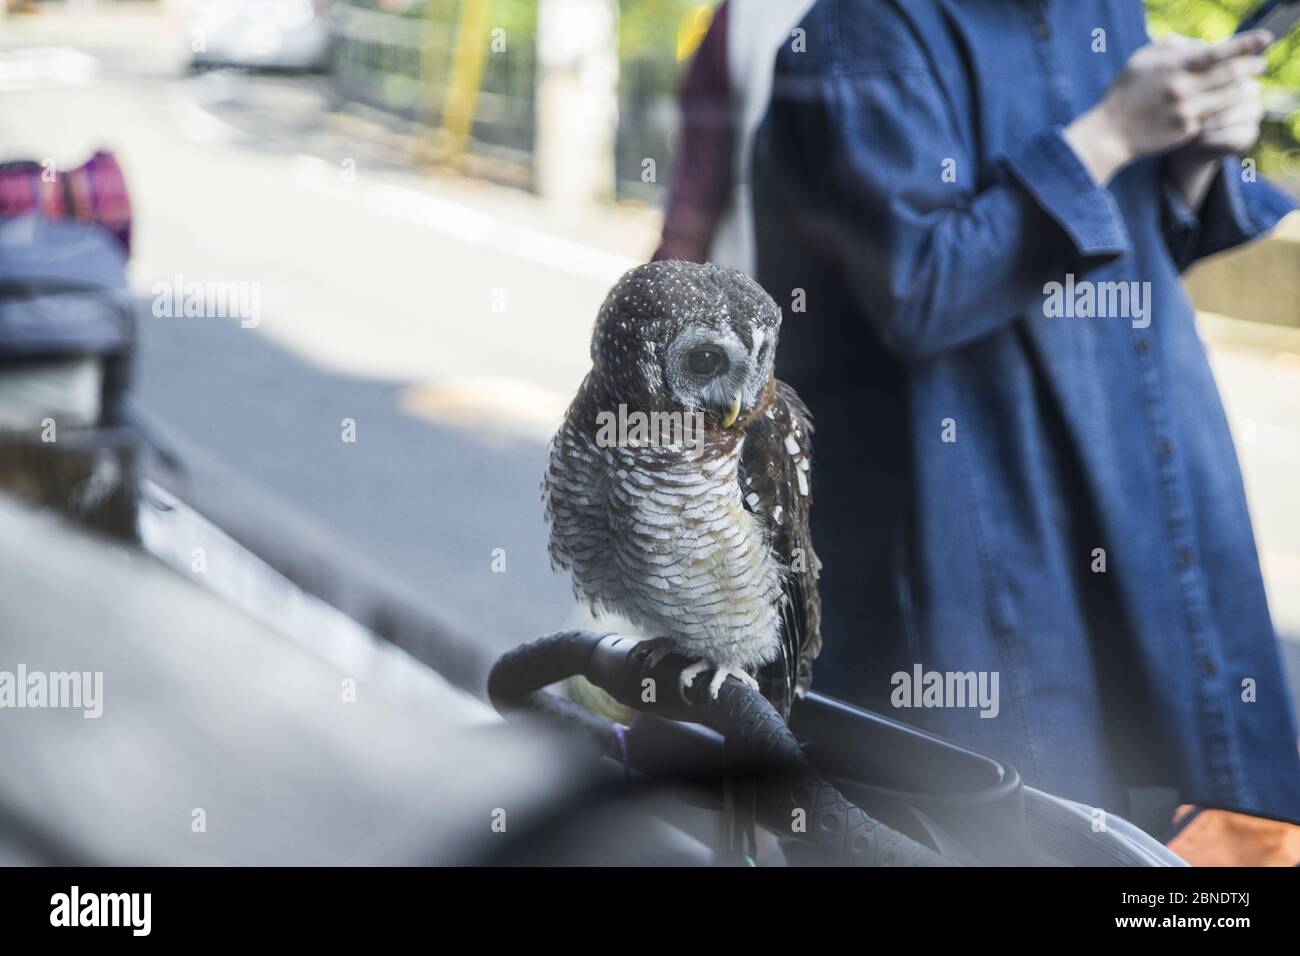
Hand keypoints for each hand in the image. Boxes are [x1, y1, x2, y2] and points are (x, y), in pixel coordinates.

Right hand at [1064, 30, 1270, 184]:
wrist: (1110, 134)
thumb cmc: (1124, 93)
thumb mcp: (1139, 60)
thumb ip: (1170, 46)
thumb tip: (1198, 43)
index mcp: (1172, 68)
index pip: (1217, 52)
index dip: (1244, 44)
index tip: (1265, 38)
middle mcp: (1182, 89)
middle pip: (1230, 74)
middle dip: (1251, 66)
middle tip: (1261, 63)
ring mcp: (1186, 111)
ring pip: (1228, 96)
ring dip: (1244, 87)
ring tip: (1250, 82)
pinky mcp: (1187, 130)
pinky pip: (1215, 115)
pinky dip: (1226, 107)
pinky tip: (1228, 102)